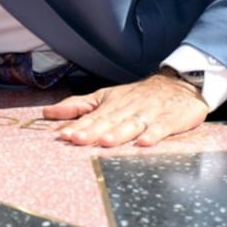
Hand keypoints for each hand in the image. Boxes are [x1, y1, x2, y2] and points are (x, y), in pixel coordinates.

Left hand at [42, 73, 209, 146]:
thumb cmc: (137, 96)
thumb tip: (48, 113)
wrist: (179, 84)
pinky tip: (145, 142)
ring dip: (120, 133)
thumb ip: (78, 106)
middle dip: (94, 131)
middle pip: (110, 121)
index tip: (64, 135)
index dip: (79, 126)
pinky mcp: (171, 119)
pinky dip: (154, 134)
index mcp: (112, 103)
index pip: (93, 116)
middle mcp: (129, 108)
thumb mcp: (106, 96)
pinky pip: (163, 127)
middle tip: (78, 139)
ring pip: (133, 124)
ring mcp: (150, 113)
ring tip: (106, 141)